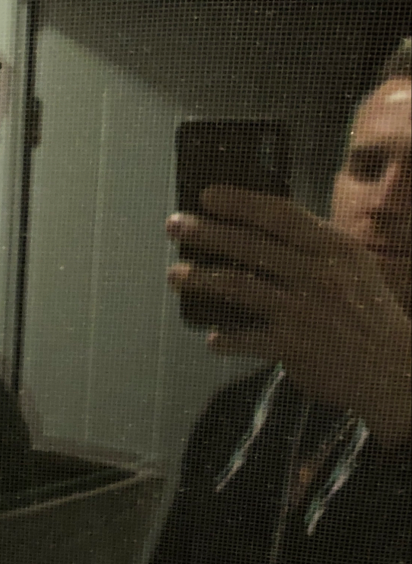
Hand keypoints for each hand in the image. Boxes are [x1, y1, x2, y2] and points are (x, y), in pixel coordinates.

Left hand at [167, 186, 411, 444]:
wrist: (396, 368)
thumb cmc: (366, 315)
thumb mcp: (352, 269)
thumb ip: (311, 250)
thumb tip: (254, 232)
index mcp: (335, 249)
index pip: (280, 214)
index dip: (240, 202)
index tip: (207, 195)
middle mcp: (320, 274)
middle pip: (250, 246)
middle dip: (206, 233)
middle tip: (174, 225)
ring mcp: (305, 310)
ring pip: (240, 286)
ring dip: (202, 279)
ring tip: (175, 274)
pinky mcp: (294, 345)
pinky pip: (247, 338)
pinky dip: (226, 339)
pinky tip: (211, 338)